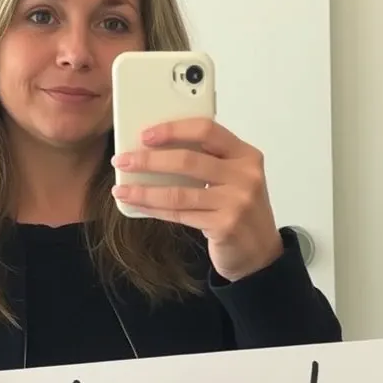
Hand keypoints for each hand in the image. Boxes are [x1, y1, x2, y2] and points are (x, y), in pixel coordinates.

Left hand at [111, 117, 283, 281]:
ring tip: (122, 189)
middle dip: (149, 160)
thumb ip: (207, 161)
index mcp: (246, 155)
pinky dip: (154, 209)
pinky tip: (138, 205)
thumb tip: (155, 150)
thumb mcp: (233, 178)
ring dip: (144, 190)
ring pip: (179, 192)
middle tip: (123, 160)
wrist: (261, 253)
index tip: (145, 134)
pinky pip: (179, 214)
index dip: (173, 130)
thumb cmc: (239, 210)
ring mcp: (237, 202)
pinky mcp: (225, 225)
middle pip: (188, 160)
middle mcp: (245, 176)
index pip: (207, 130)